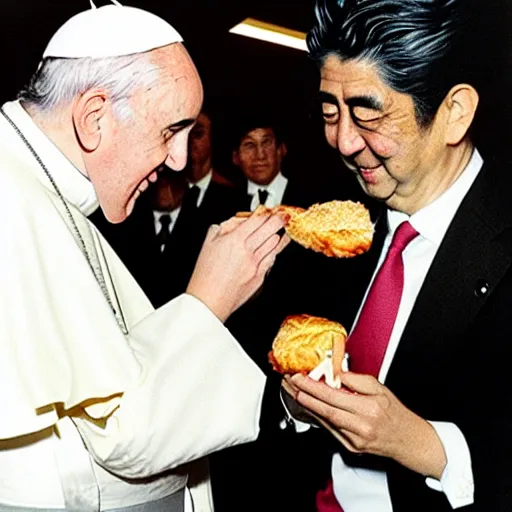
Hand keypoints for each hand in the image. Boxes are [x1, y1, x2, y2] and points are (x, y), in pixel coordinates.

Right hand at [186, 209, 289, 321]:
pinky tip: (275, 246)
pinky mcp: (260, 277)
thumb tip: (239, 220)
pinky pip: (272, 259)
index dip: (268, 212)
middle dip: (279, 219)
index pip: (258, 220)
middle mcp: (248, 252)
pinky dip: (274, 250)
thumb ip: (224, 227)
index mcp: (234, 240)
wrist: (209, 301)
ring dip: (278, 235)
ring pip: (275, 244)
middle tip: (283, 215)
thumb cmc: (205, 274)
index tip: (272, 209)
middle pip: (271, 229)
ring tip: (280, 229)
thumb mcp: (208, 243)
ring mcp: (256, 265)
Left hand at [289, 372, 446, 478]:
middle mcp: (360, 426)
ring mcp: (354, 439)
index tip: (299, 377)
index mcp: (369, 408)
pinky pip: (330, 429)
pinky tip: (309, 406)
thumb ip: (356, 380)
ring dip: (307, 405)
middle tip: (289, 383)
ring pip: (324, 420)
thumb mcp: (379, 388)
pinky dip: (318, 416)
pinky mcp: (350, 447)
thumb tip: (336, 372)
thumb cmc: (395, 413)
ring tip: (294, 391)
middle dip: (304, 395)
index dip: (313, 386)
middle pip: (325, 410)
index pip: (333, 396)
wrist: (408, 440)